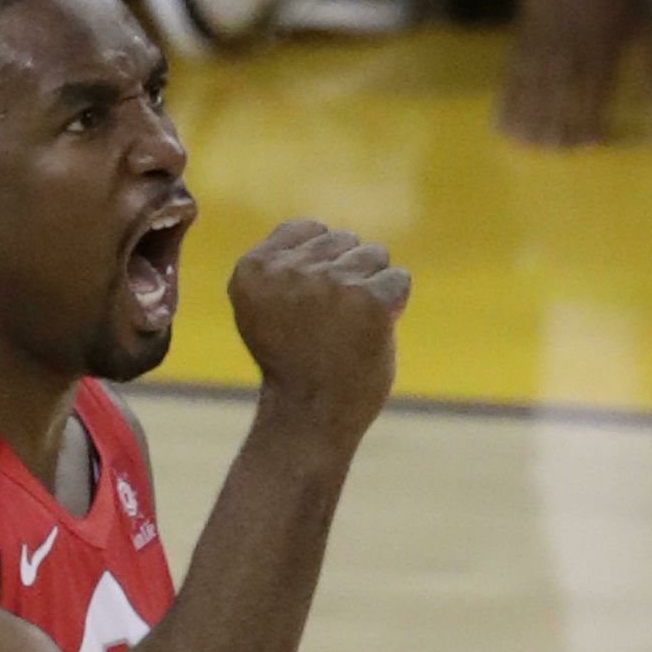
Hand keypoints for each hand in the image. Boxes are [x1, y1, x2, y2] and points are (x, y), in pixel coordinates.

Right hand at [229, 220, 410, 454]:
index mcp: (252, 269)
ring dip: (370, 290)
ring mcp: (329, 283)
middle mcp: (287, 270)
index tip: (303, 311)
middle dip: (346, 276)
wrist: (309, 421)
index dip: (317, 267)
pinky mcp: (368, 299)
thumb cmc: (294, 365)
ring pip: (374, 255)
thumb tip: (325, 232)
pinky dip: (392, 308)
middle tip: (327, 328)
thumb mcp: (269, 308)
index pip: (308, 230)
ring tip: (348, 331)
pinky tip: (369, 337)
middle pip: (344, 239)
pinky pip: (398, 280)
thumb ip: (285, 268)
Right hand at [497, 0, 651, 148]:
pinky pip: (510, 81)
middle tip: (554, 152)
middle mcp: (570, 59)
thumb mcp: (645, 25)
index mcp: (602, 56)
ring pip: (531, 97)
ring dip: (528, 125)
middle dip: (556, 132)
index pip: (594, 102)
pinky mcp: (522, 44)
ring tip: (526, 146)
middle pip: (558, 105)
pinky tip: (501, 122)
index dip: (592, 126)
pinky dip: (505, 103)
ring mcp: (543, 52)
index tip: (592, 146)